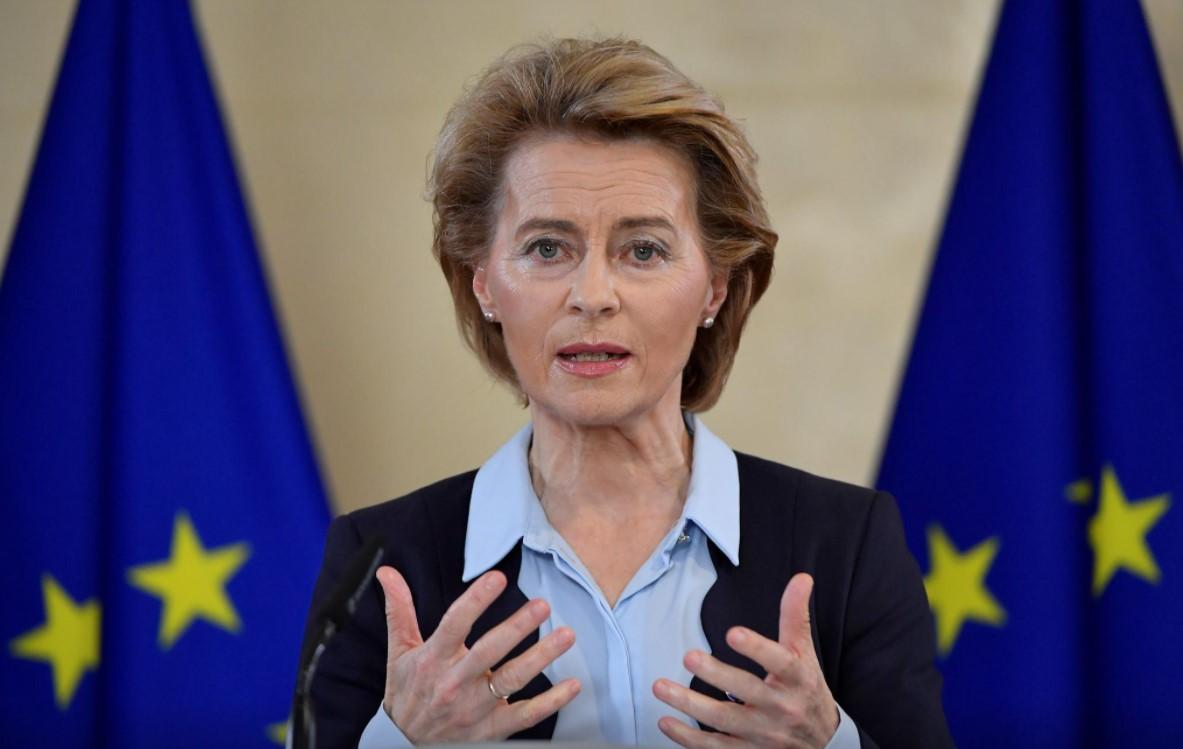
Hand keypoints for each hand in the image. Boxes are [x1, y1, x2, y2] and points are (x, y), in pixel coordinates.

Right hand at [375, 565, 579, 741]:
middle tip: (542, 605)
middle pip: (489, 651)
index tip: (497, 578)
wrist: (402, 745)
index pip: (455, 624)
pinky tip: (572, 685)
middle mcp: (454, 683)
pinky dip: (550, 703)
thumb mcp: (398, 652)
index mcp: (432, 659)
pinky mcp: (491, 729)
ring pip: (511, 680)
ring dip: (541, 658)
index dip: (476, 600)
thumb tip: (388, 574)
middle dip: (517, 627)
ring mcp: (474, 708)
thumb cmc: (406, 693)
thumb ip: (399, 611)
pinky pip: (525, 715)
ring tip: (565, 635)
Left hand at [653, 573, 838, 748]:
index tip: (733, 633)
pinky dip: (689, 739)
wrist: (823, 745)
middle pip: (747, 691)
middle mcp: (781, 708)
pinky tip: (665, 721)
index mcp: (797, 678)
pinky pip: (716, 748)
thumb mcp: (804, 654)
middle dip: (717, 675)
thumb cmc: (806, 690)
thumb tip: (801, 577)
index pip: (780, 662)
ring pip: (724, 721)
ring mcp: (763, 734)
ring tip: (660, 687)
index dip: (758, 648)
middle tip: (688, 656)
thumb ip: (795, 617)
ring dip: (690, 705)